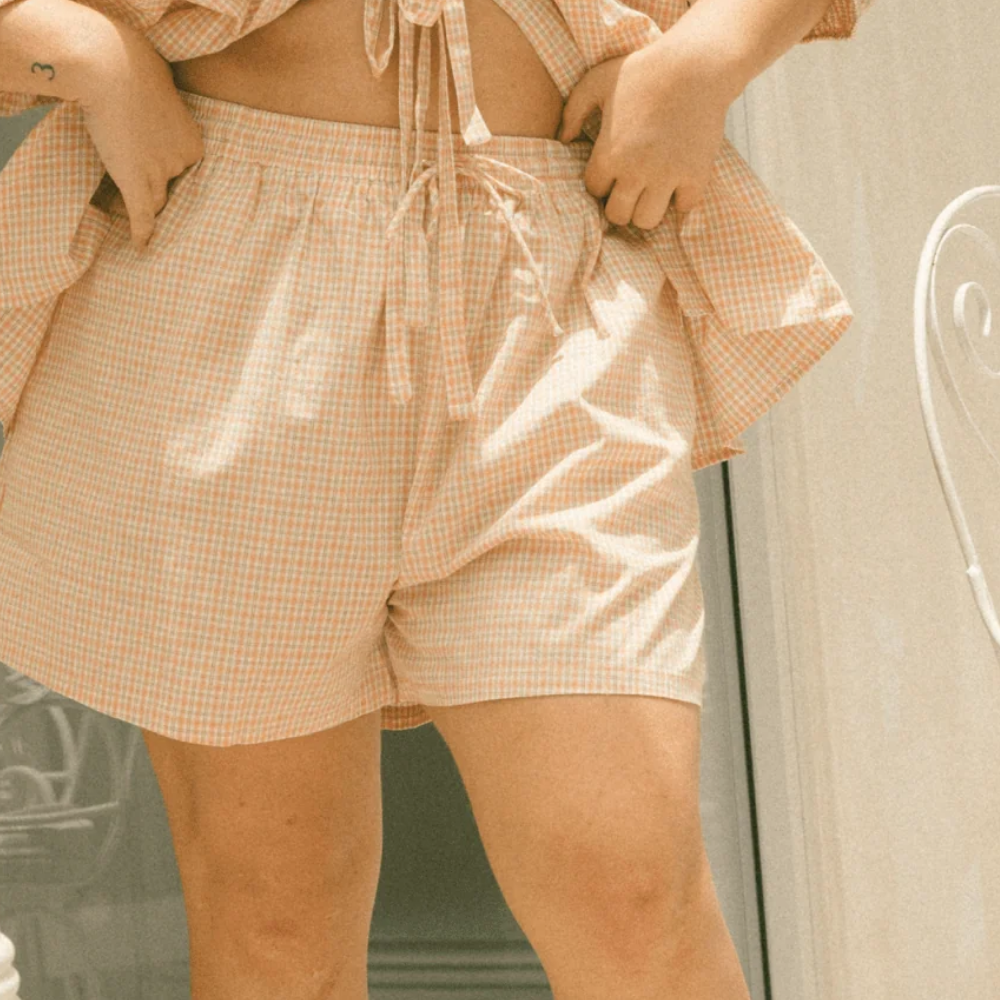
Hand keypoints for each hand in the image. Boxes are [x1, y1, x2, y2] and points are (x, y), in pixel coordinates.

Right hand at [76, 19, 204, 251]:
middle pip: (174, 191)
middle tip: (162, 216)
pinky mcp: (135, 179)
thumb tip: (160, 116)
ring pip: (157, 203)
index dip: (174, 182)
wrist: (111, 66)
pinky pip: (142, 215)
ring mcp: (159, 173)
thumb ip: (167, 117)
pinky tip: (139, 247)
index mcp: (196, 145)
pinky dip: (141, 232)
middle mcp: (183, 163)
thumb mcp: (164, 94)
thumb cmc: (134, 70)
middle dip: (163, 199)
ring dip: (148, 213)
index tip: (170, 193)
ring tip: (140, 225)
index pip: (188, 175)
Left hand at [558, 40, 736, 228]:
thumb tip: (564, 139)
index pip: (595, 191)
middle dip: (620, 204)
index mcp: (609, 153)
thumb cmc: (644, 69)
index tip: (613, 169)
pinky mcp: (696, 175)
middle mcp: (635, 170)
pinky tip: (679, 181)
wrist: (697, 65)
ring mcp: (667, 176)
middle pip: (618, 215)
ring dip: (647, 209)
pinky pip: (683, 208)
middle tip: (630, 187)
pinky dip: (681, 199)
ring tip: (652, 191)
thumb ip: (573, 110)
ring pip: (647, 221)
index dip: (602, 182)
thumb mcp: (598, 80)